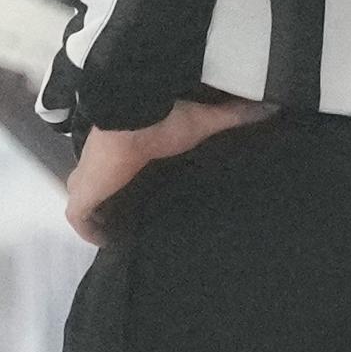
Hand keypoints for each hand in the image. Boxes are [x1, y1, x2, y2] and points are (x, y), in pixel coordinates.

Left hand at [65, 96, 277, 243]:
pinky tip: (108, 244)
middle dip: (115, 205)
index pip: (123, 171)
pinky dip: (91, 232)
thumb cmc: (160, 119)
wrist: (132, 117)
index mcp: (125, 149)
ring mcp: (89, 180)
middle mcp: (103, 165)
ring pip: (89, 206)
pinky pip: (80, 221)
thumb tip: (271, 107)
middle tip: (140, 224)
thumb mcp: (202, 121)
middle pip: (102, 190)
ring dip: (102, 219)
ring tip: (128, 237)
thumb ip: (232, 117)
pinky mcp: (82, 195)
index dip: (129, 184)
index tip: (147, 200)